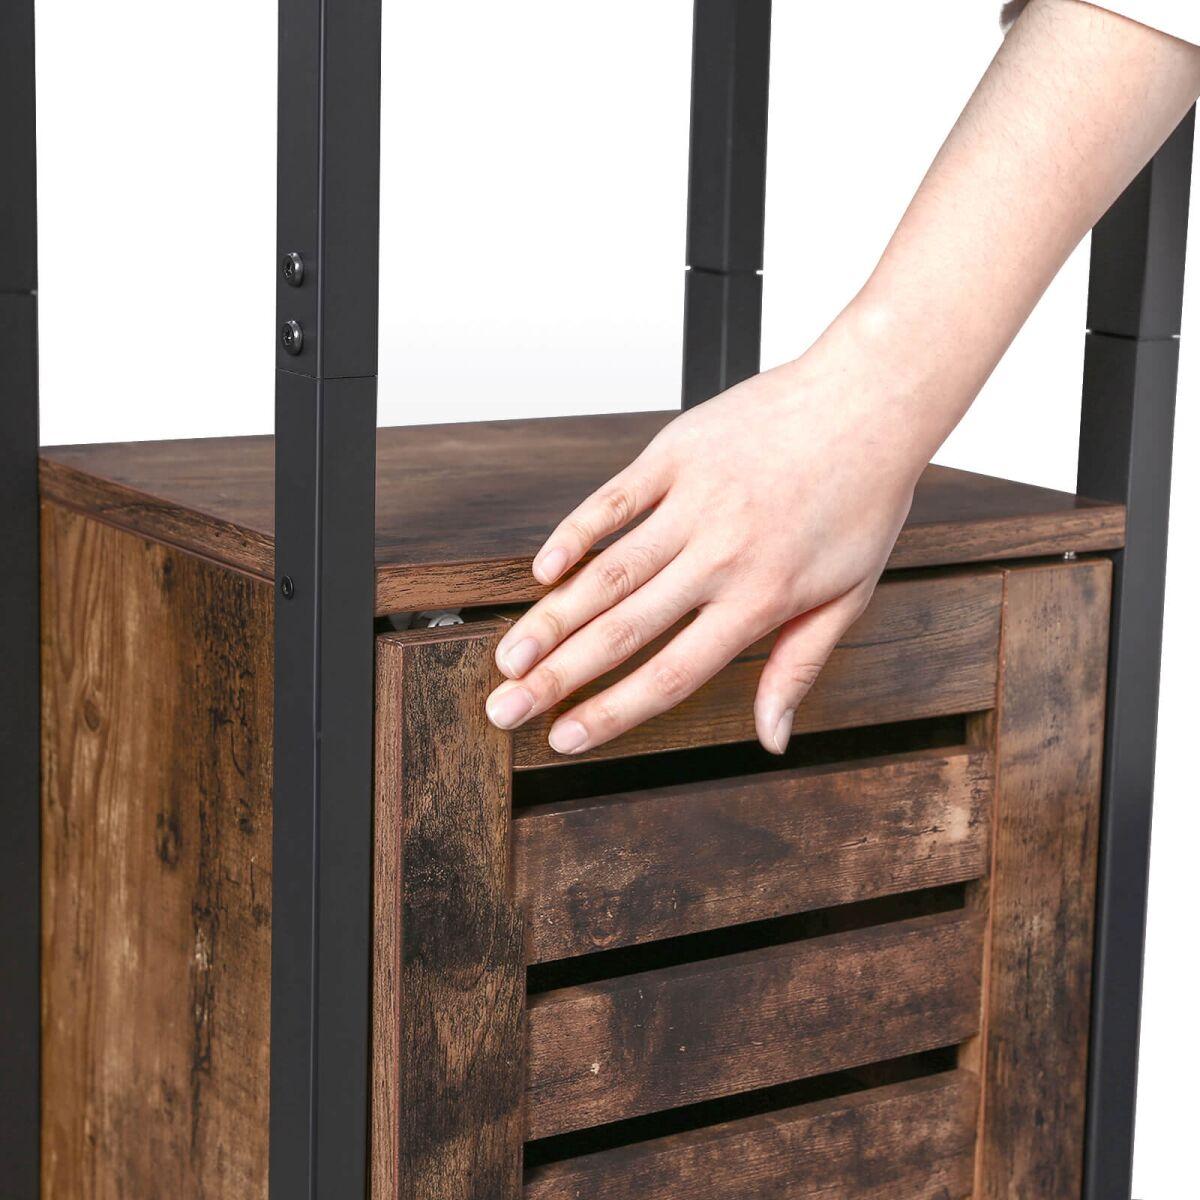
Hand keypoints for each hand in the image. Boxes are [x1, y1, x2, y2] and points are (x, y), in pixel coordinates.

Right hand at [484, 313, 938, 756]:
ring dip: (551, 618)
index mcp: (760, 600)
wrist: (869, 401)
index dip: (611, 713)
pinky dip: (574, 534)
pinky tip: (542, 570)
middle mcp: (720, 556)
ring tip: (508, 656)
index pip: (670, 674)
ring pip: (607, 572)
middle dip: (556, 678)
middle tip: (503, 709)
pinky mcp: (676, 454)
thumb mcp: (847, 597)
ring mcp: (693, 502)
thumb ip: (798, 669)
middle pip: (622, 631)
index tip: (564, 738)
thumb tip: (772, 740)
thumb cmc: (863, 500)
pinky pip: (613, 500)